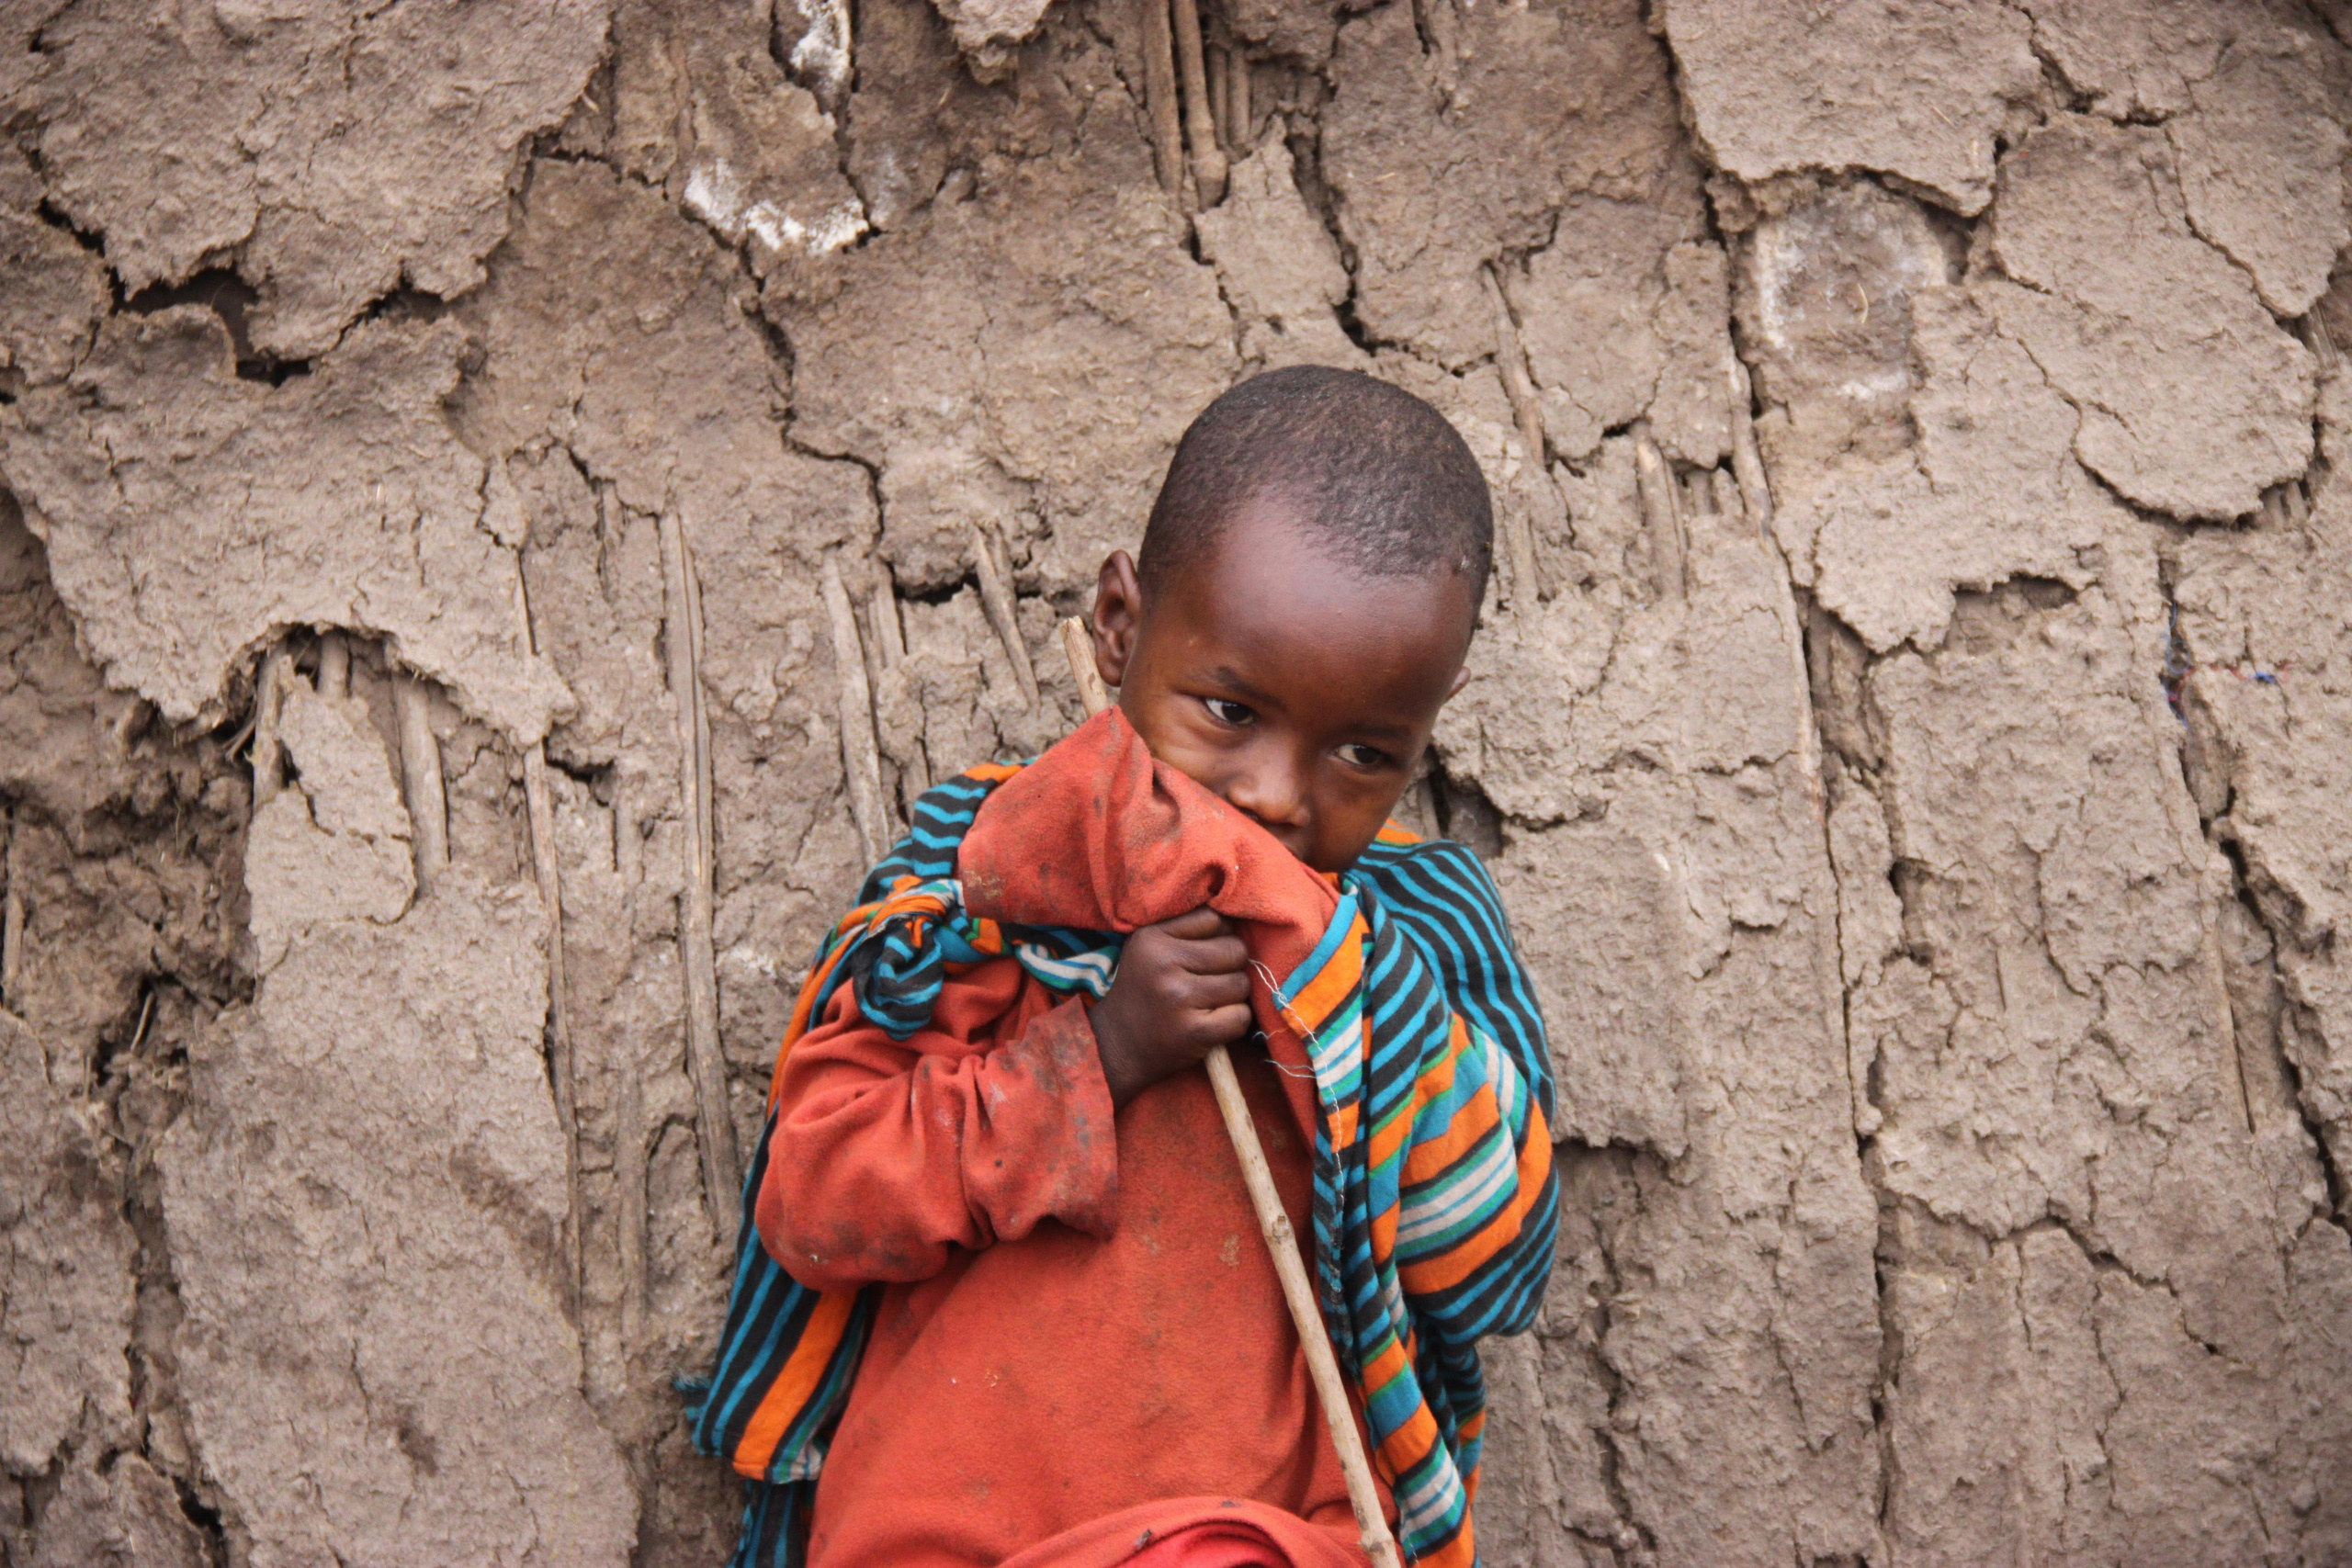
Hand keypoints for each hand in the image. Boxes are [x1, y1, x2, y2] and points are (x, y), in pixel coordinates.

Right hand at [1089, 906, 1252, 1107]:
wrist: (1118, 1046)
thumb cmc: (1143, 990)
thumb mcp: (1148, 948)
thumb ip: (1186, 927)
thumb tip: (1237, 918)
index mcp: (1152, 938)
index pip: (1215, 919)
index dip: (1219, 936)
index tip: (1204, 955)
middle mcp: (1164, 964)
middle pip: (1235, 951)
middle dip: (1231, 966)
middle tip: (1210, 981)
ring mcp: (1179, 999)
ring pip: (1241, 984)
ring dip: (1233, 996)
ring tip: (1208, 1002)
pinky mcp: (1195, 1031)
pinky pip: (1241, 1016)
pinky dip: (1235, 1021)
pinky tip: (1213, 1022)